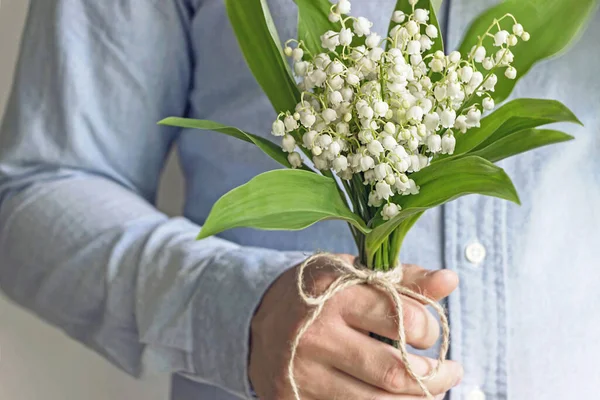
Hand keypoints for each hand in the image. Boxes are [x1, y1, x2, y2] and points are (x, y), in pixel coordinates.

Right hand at [249, 254, 461, 399]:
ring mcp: (304, 372)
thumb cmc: (318, 293)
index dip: (430, 329)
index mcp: (335, 291)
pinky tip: (396, 398)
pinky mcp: (295, 399)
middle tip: (450, 370)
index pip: (403, 317)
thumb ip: (404, 278)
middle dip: (435, 376)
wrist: (256, 319)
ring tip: (433, 390)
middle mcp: (317, 333)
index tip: (429, 331)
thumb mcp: (355, 273)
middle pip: (394, 371)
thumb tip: (450, 280)